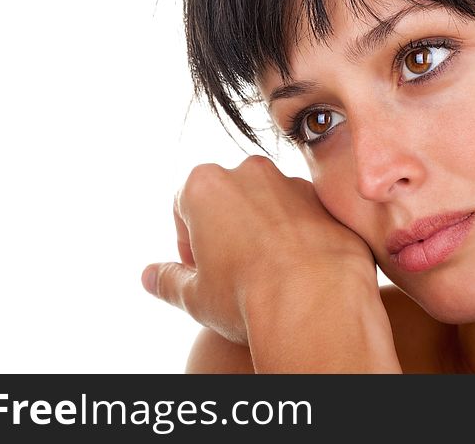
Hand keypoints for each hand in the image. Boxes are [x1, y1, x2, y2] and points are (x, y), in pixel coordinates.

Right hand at [141, 155, 380, 346]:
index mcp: (204, 185)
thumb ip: (168, 280)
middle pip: (226, 199)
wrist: (317, 303)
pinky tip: (297, 270)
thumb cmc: (247, 297)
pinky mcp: (324, 201)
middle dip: (224, 230)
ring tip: (268, 273)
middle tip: (230, 272)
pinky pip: (302, 214)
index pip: (182, 208)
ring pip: (266, 204)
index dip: (187, 243)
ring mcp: (291, 182)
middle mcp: (248, 172)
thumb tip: (151, 276)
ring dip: (262, 230)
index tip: (199, 271)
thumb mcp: (195, 296)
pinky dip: (297, 234)